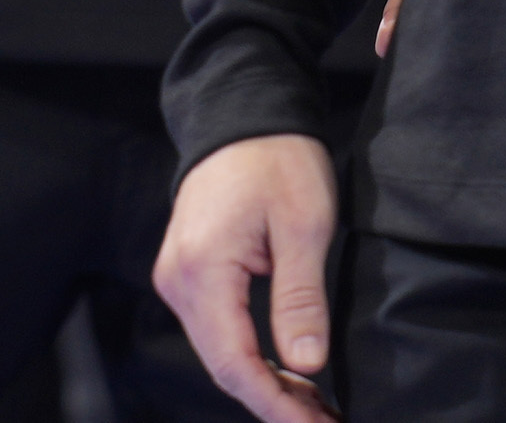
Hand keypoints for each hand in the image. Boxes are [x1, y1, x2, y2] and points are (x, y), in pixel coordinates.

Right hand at [154, 133, 341, 422]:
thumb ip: (300, 299)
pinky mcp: (188, 272)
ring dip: (266, 384)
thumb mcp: (304, 226)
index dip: (278, 405)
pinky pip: (217, 331)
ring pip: (220, 353)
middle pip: (223, 366)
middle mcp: (177, 279)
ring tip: (316, 406)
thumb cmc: (277, 159)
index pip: (236, 364)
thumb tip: (306, 366)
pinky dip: (252, 358)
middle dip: (275, 403)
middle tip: (327, 422)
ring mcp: (178, 276)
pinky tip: (289, 372)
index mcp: (203, 269)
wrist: (243, 113)